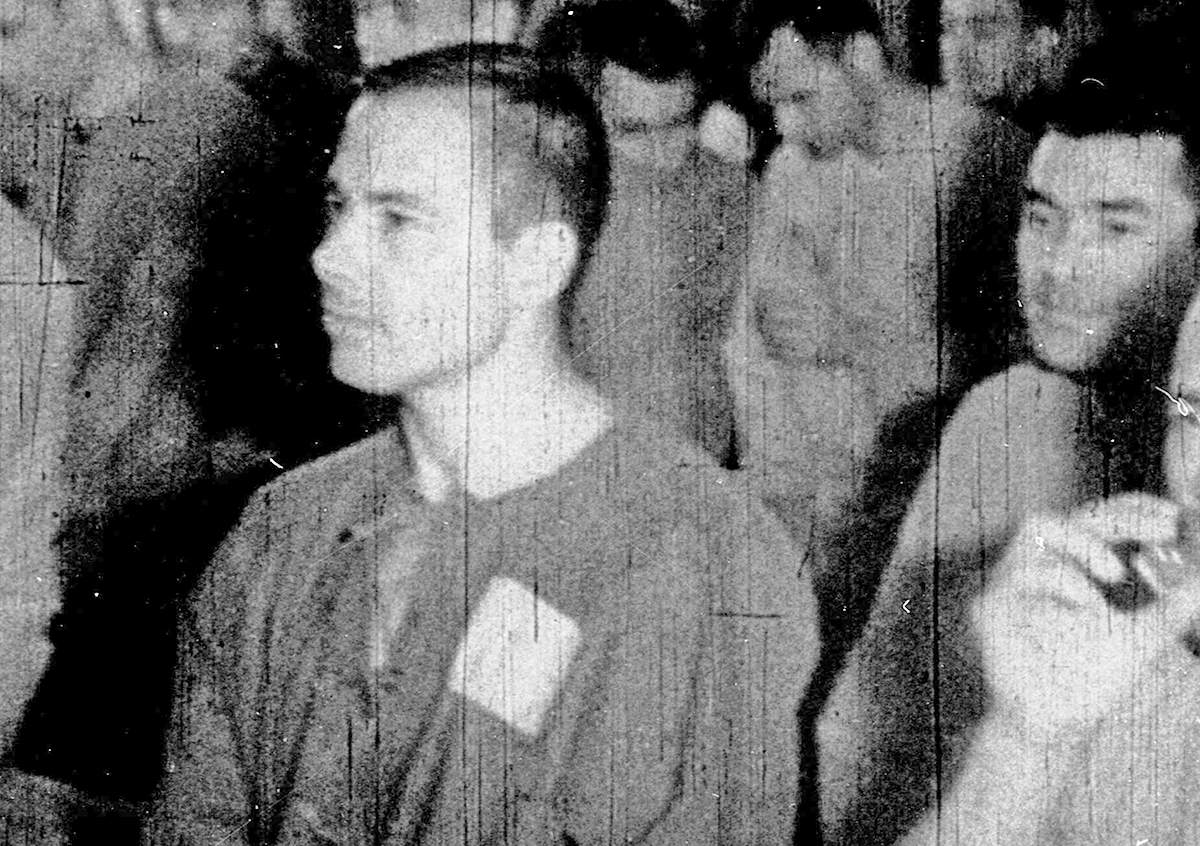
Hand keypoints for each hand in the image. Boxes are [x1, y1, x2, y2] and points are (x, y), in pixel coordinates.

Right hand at [974, 493, 1199, 739]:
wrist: (1054, 722)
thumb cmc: (1090, 678)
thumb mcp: (1142, 640)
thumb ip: (1170, 612)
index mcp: (1067, 566)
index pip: (1097, 519)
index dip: (1132, 508)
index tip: (1174, 514)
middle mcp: (1037, 565)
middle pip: (1071, 515)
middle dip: (1118, 518)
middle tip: (1162, 530)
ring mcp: (1010, 581)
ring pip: (1039, 528)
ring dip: (1083, 544)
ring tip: (1114, 575)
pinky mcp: (991, 603)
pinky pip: (1021, 573)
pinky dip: (1062, 584)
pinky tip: (1086, 609)